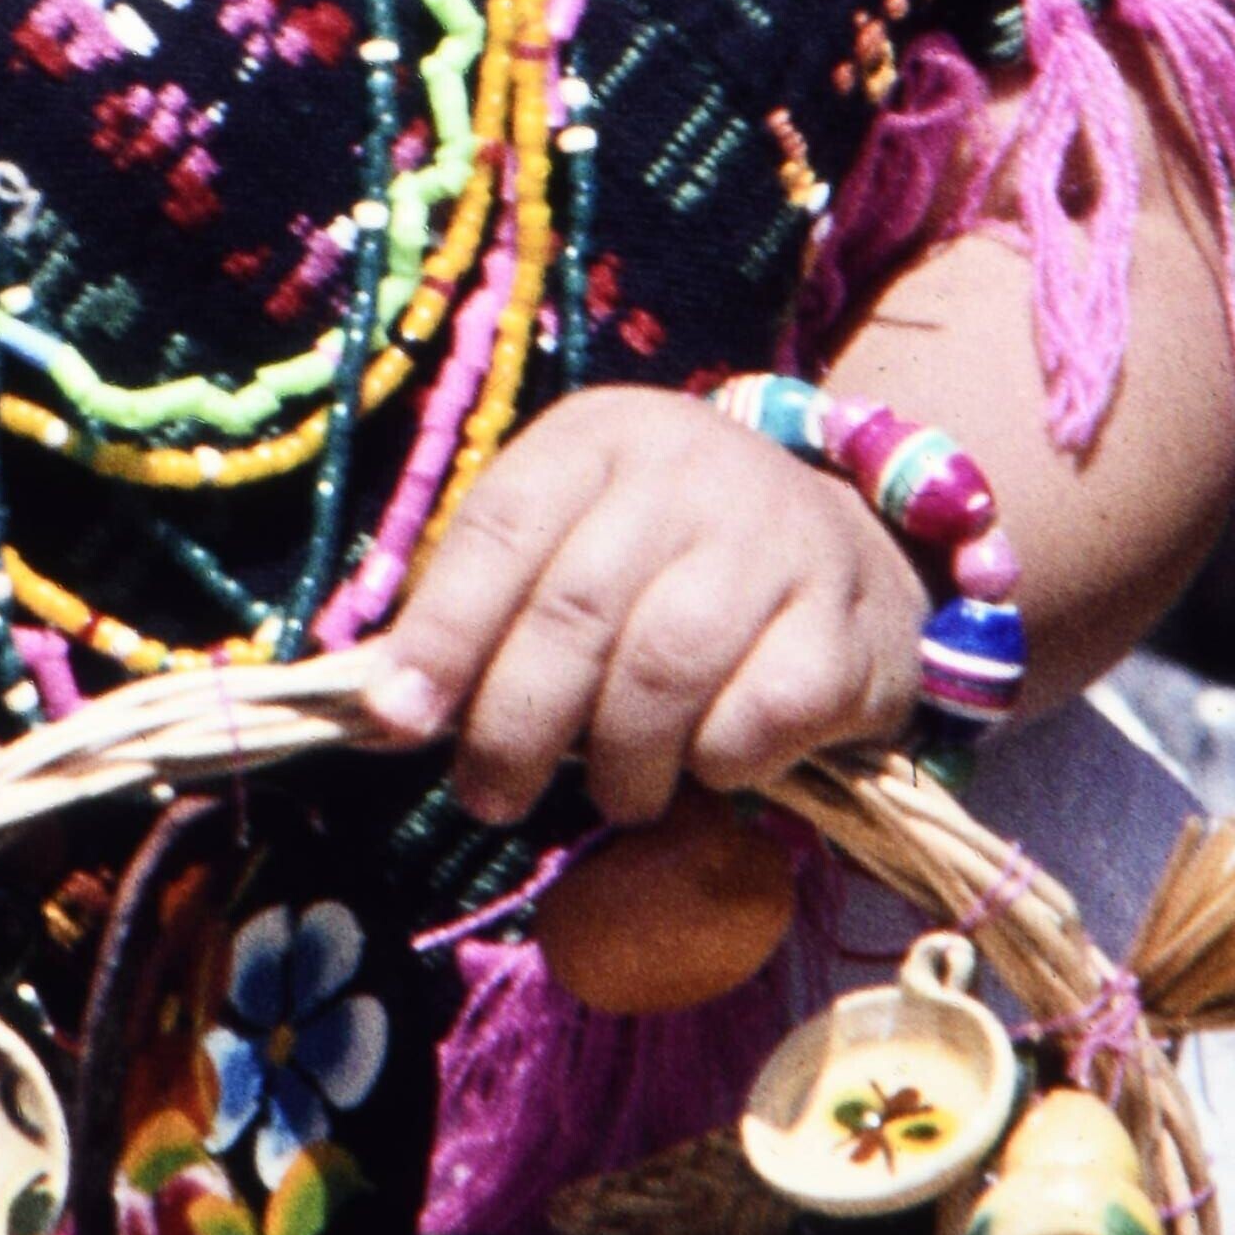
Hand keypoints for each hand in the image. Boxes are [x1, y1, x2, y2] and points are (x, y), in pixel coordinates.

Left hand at [358, 390, 922, 831]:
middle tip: (493, 796)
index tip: (399, 721)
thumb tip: (387, 711)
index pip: (500, 529)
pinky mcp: (847, 623)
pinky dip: (717, 764)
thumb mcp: (571, 545)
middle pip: (573, 611)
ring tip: (615, 796)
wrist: (844, 550)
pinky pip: (757, 718)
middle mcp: (691, 469)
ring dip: (619, 762)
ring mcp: (780, 539)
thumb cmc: (669, 562)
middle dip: (515, 725)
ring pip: (662, 669)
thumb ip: (485, 610)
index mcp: (600, 438)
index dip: (441, 633)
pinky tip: (711, 762)